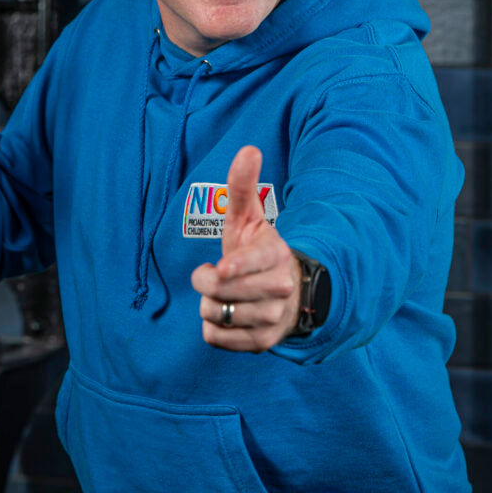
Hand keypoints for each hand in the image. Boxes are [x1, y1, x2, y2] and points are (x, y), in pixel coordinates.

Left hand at [190, 145, 300, 351]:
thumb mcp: (247, 218)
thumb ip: (243, 185)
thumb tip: (248, 148)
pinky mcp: (261, 344)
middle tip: (215, 273)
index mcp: (275, 254)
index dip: (236, 267)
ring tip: (226, 294)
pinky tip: (228, 314)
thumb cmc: (255, 249)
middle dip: (206, 282)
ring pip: (217, 314)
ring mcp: (272, 318)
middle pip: (222, 290)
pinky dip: (212, 328)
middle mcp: (279, 288)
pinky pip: (216, 338)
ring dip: (210, 304)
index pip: (255, 263)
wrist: (285, 294)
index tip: (222, 268)